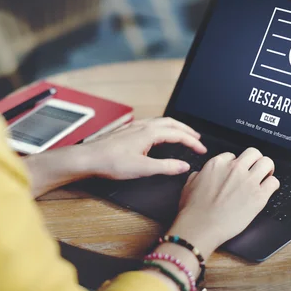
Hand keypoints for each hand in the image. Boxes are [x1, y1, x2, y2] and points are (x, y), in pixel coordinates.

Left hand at [81, 117, 206, 179]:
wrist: (88, 158)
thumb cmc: (111, 163)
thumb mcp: (142, 168)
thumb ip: (166, 167)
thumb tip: (183, 166)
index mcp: (149, 132)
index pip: (178, 134)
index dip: (192, 142)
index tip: (201, 150)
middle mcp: (143, 126)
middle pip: (172, 123)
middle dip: (187, 130)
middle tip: (197, 139)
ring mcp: (134, 126)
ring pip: (161, 122)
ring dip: (175, 127)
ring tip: (182, 134)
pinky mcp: (127, 130)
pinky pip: (151, 123)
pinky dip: (163, 127)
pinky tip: (159, 134)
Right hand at [168, 148, 279, 259]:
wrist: (201, 226)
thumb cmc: (193, 210)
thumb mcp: (189, 184)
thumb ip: (199, 174)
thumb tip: (202, 174)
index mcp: (217, 164)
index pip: (233, 155)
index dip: (235, 164)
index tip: (236, 172)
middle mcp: (234, 169)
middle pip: (254, 153)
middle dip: (255, 161)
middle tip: (255, 170)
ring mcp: (248, 181)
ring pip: (267, 162)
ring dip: (267, 170)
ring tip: (265, 177)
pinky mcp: (259, 196)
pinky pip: (274, 182)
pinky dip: (272, 185)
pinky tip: (267, 191)